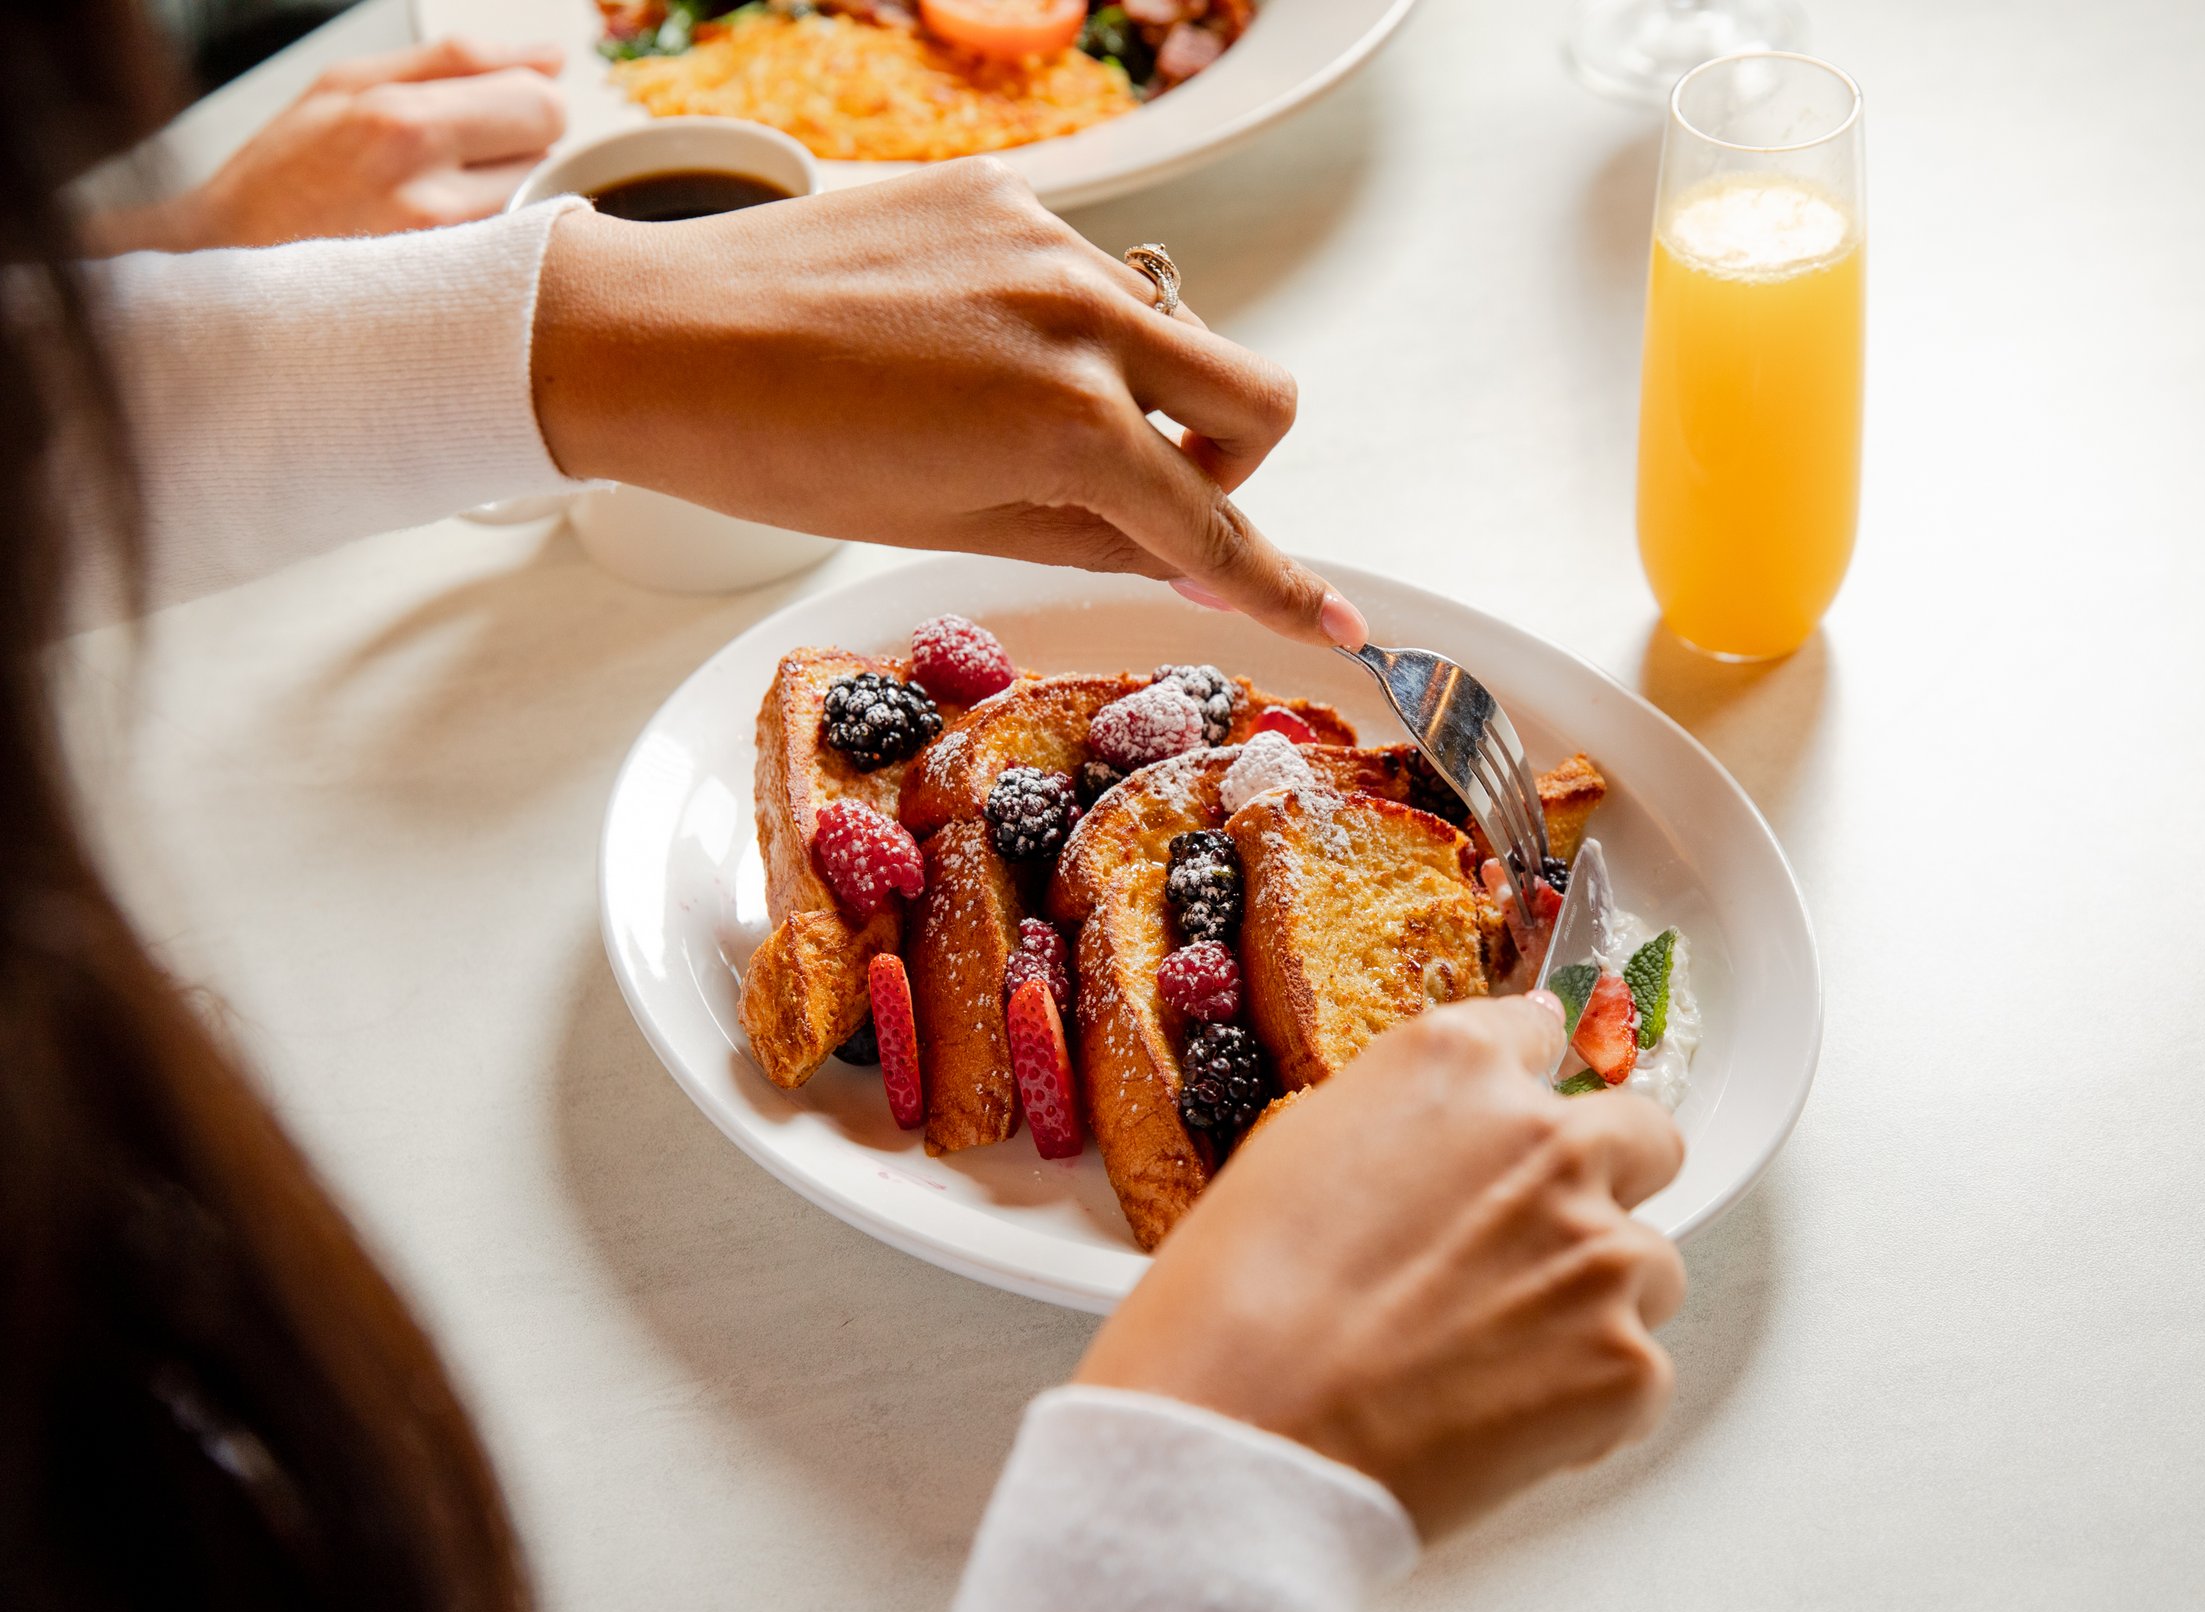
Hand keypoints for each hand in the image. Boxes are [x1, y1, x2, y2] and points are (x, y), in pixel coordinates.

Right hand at [88, 39, 564, 253]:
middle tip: (467, 155)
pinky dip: (499, 238)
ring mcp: (443, 243)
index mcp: (398, 116)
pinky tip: (445, 240)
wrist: (231, 270)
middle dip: (523, 138)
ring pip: (537, 194)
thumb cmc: (284, 176)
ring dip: (507, 190)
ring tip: (439, 200)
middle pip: (548, 141)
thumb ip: (457, 63)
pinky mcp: (453, 290)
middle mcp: (426, 182)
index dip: (527, 97)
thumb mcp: (345, 86)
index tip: (499, 110)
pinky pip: (518, 249)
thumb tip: (551, 58)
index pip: (535, 93)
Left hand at [530, 157, 1365, 645]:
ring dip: (1145, 387)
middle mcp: (1084, 318)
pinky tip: (966, 345)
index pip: (1213, 526)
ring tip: (1023, 413)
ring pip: (1174, 328)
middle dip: (1233, 463)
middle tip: (1153, 493)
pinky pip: (1090, 272)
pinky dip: (1066, 325)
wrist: (661, 338)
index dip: (1281, 589)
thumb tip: (1186, 551)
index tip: (1339, 622)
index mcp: (1070, 426)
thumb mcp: (957, 527)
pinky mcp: (1003, 193)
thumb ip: (1096, 532)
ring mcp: (1048, 242)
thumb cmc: (787, 459)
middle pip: (1258, 398)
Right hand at [1074, 994, 1687, 1538]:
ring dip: (1594, 1303)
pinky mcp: (1627, 1364)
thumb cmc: (1230, 1308)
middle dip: (1607, 1184)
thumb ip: (1401, 1130)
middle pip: (1642, 1136)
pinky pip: (1639, 1374)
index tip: (1522, 1122)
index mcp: (1455, 1067)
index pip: (1538, 1034)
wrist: (1239, 1433)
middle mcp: (1546, 1140)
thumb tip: (1440, 1154)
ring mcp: (1600, 1252)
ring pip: (1649, 1265)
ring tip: (1493, 1360)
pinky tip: (1496, 1422)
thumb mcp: (1295, 1153)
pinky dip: (1586, 1402)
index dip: (1524, 1094)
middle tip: (1534, 1250)